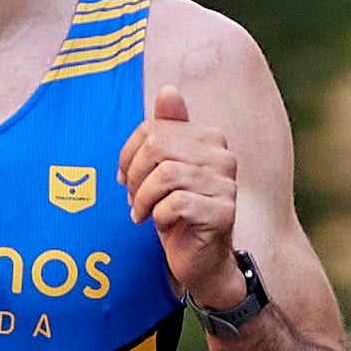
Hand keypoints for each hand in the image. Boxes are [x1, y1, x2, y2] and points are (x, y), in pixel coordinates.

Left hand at [118, 88, 245, 310]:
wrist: (201, 260)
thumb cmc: (179, 212)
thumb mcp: (165, 169)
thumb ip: (167, 130)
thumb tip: (169, 90)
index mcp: (209, 138)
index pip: (155, 128)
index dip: (130, 153)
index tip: (125, 177)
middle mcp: (222, 156)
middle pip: (158, 147)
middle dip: (136, 176)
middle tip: (132, 199)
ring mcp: (226, 184)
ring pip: (166, 175)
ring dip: (144, 198)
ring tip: (142, 213)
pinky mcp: (223, 212)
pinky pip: (177, 203)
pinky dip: (160, 216)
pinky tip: (161, 225)